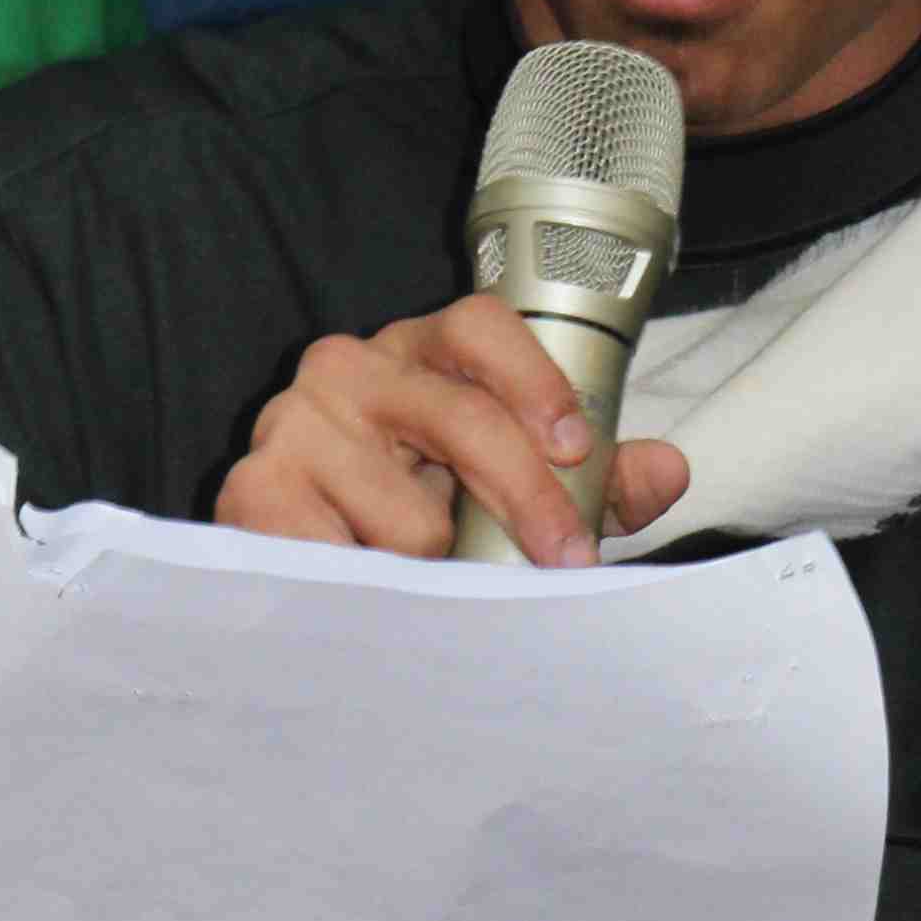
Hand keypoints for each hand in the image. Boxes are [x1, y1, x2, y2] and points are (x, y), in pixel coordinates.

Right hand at [214, 292, 689, 567]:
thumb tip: (667, 470)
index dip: (534, 380)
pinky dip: (368, 593)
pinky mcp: (254, 491)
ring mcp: (294, 426)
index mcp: (422, 354)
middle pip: (460, 419)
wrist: (299, 558)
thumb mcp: (507, 489)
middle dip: (526, 497)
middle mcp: (351, 369)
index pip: (480, 327)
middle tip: (565, 558)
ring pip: (409, 521)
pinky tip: (363, 593)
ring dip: (431, 570)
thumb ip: (594, 481)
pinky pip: (341, 562)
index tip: (574, 446)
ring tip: (417, 577)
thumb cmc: (416, 506)